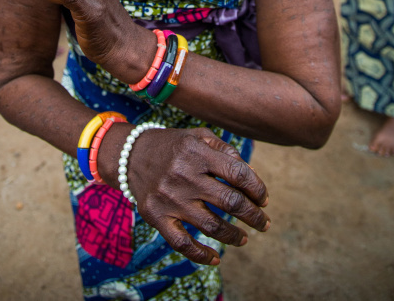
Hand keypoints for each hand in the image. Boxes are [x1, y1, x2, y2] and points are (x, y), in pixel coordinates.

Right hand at [126, 126, 269, 265]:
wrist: (129, 155)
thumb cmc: (173, 145)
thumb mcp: (198, 136)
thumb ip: (225, 150)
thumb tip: (249, 175)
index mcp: (197, 153)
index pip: (238, 173)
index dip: (257, 189)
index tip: (263, 199)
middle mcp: (184, 175)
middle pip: (230, 202)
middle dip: (253, 216)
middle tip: (263, 223)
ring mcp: (170, 198)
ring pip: (212, 226)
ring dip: (234, 236)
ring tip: (244, 238)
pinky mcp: (156, 216)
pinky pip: (182, 243)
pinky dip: (201, 255)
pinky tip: (216, 257)